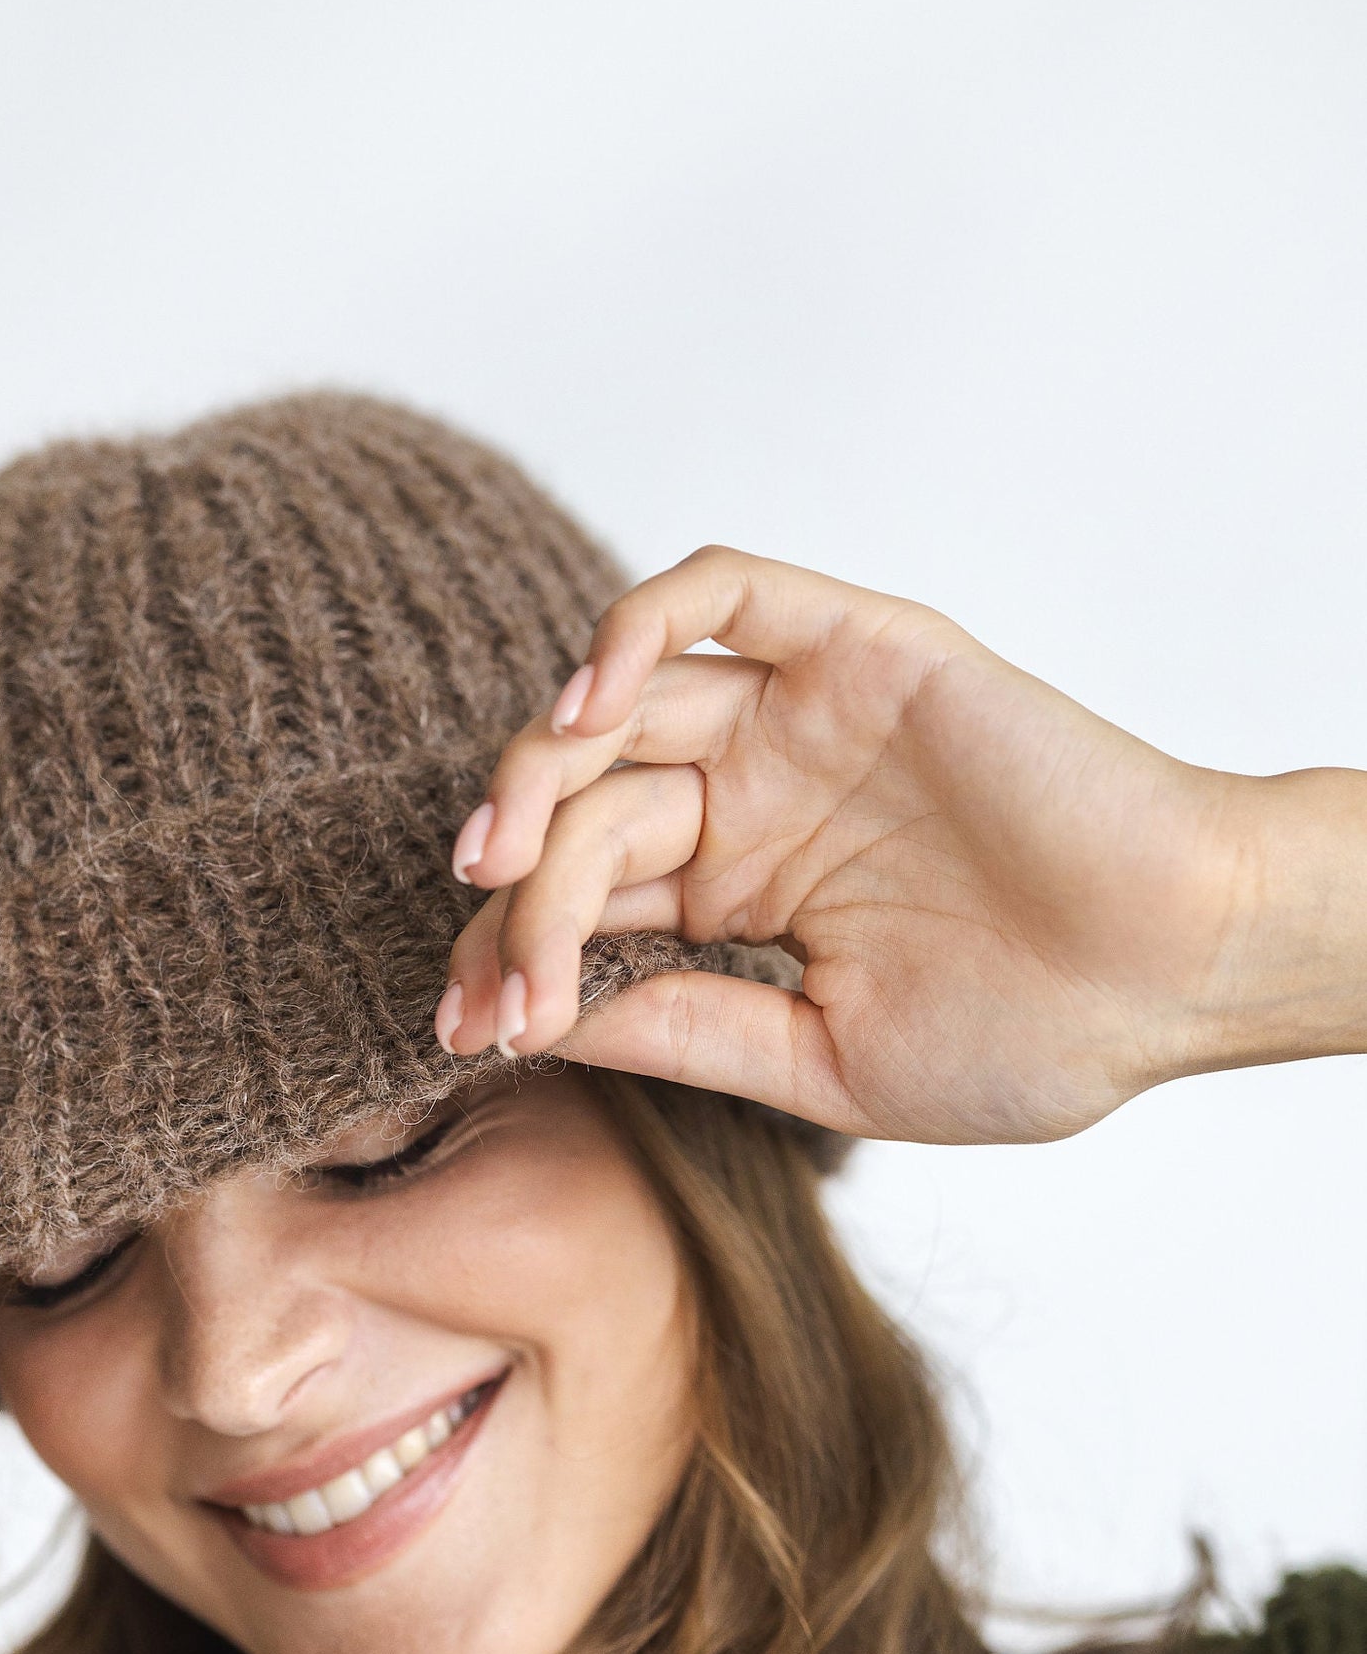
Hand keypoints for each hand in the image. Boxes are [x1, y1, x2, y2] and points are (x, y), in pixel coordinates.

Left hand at [438, 547, 1366, 1144]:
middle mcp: (753, 795)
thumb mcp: (820, 1063)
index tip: (471, 1032)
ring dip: (536, 771)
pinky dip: (633, 627)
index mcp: (740, 893)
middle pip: (583, 807)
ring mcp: (798, 717)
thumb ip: (683, 1029)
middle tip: (490, 972)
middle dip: (513, 891)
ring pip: (620, 704)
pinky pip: (720, 590)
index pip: (585, 899)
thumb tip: (533, 1025)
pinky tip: (587, 710)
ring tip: (501, 858)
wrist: (1182, 971)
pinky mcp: (854, 646)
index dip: (511, 955)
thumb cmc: (1037, 1033)